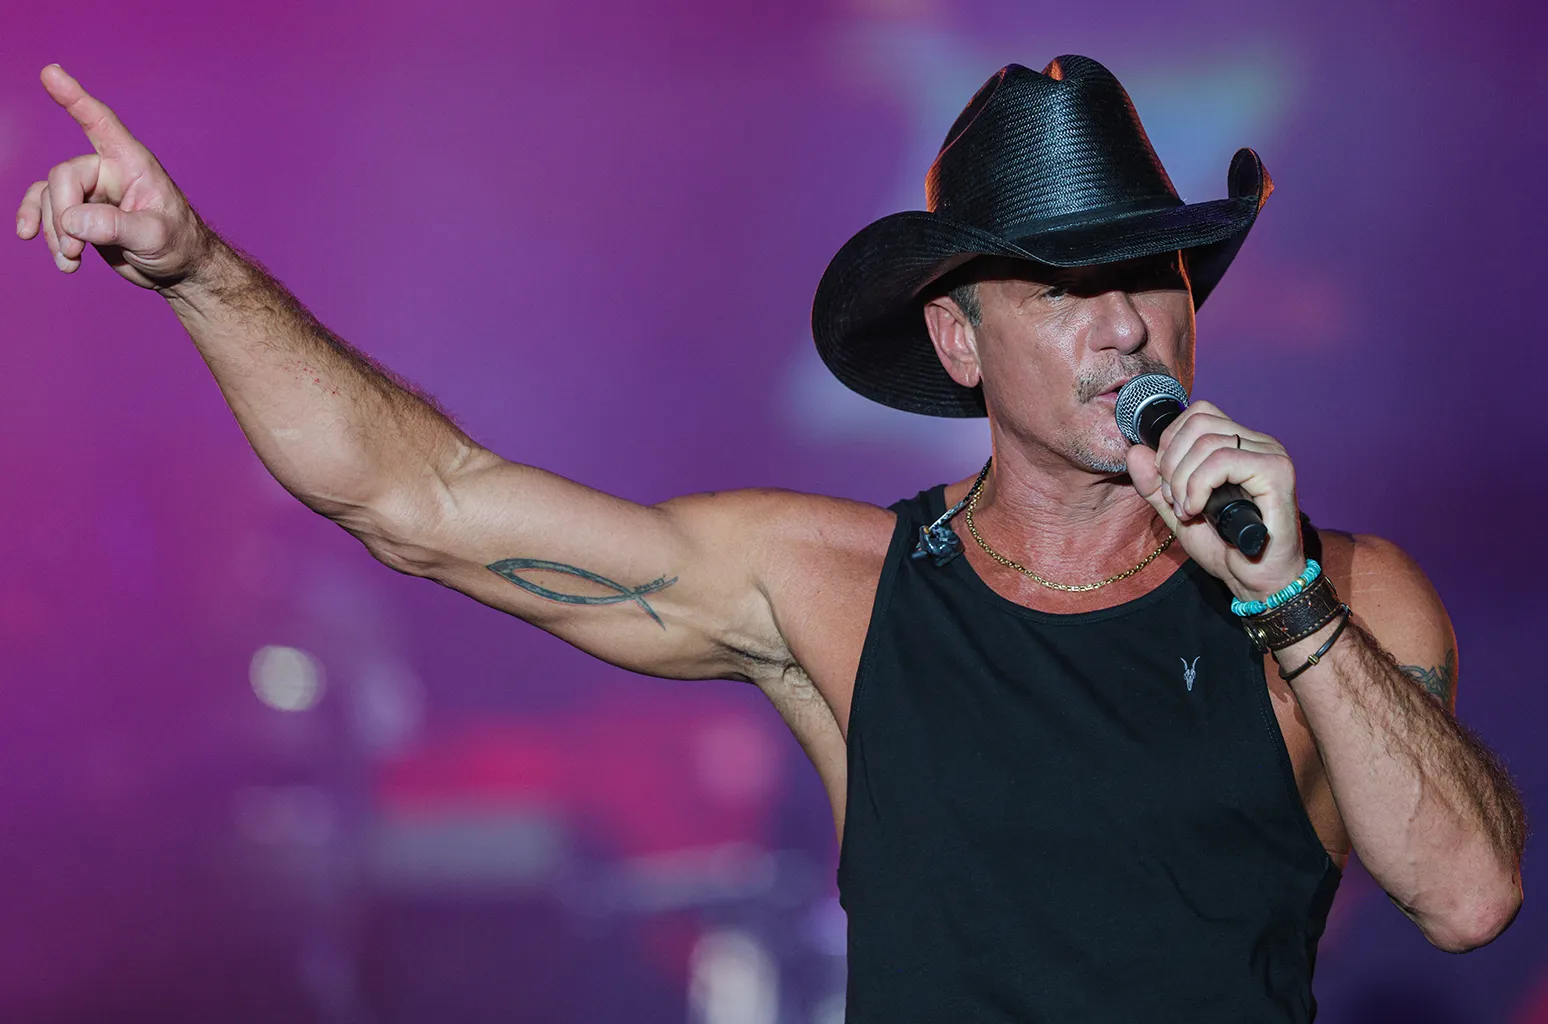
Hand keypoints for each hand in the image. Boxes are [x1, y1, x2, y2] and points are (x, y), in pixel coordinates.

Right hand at [15, 65, 211, 289]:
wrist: (179, 270)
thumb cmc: (179, 245)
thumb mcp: (155, 237)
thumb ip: (115, 227)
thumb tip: (71, 221)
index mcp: (132, 164)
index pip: (100, 124)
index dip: (75, 98)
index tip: (50, 72)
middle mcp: (109, 171)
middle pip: (63, 177)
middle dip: (62, 215)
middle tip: (75, 250)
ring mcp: (92, 192)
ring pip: (50, 197)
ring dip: (52, 231)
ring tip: (69, 261)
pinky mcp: (80, 212)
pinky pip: (44, 208)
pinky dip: (41, 229)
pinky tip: (44, 247)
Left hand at [1125, 399, 1304, 601]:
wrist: (1256, 581)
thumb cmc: (1226, 547)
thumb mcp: (1177, 512)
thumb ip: (1155, 484)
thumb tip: (1135, 452)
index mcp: (1238, 444)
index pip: (1197, 414)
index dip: (1170, 442)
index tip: (1165, 481)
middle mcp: (1258, 443)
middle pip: (1198, 423)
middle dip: (1171, 462)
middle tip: (1173, 498)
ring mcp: (1270, 455)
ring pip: (1207, 442)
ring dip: (1183, 480)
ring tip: (1186, 510)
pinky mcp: (1277, 473)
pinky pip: (1224, 461)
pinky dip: (1199, 485)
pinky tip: (1197, 510)